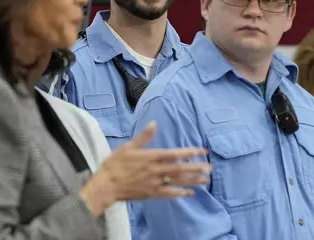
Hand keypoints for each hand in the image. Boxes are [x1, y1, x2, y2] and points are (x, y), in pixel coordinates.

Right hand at [79, 121, 211, 215]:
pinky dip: (181, 193)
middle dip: (196, 167)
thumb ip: (143, 136)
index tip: (202, 151)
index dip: (189, 152)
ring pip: (178, 181)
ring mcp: (155, 183)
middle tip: (210, 167)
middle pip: (180, 168)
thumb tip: (154, 123)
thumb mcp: (128, 147)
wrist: (107, 185)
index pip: (174, 154)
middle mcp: (156, 170)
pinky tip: (190, 192)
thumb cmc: (115, 164)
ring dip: (193, 180)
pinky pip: (170, 194)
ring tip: (205, 179)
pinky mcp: (152, 193)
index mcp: (151, 157)